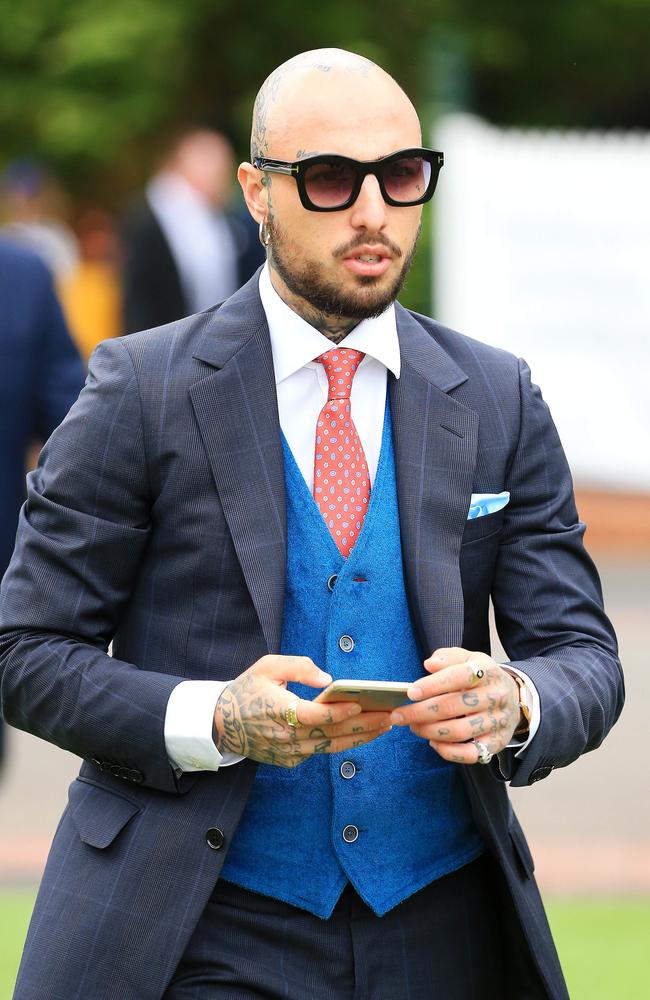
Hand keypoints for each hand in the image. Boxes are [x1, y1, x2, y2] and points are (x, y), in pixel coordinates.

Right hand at [214, 654, 391, 767]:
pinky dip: (343, 743)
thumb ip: (298, 667)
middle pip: (332, 734)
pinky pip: (321, 752)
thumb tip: (327, 679)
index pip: (316, 716)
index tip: (362, 702)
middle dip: (364, 725)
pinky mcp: (290, 761)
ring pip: (331, 747)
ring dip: (360, 737)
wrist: (221, 723)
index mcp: (279, 712)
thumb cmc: (247, 689)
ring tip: (386, 725)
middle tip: (392, 715)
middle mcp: (286, 738)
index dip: (341, 711)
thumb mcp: (267, 666)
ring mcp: (289, 753)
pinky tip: (363, 733)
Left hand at [390, 647, 519, 763]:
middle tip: (400, 715)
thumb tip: (429, 665)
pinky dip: (448, 752)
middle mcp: (495, 697)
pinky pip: (470, 754)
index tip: (410, 692)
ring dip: (430, 731)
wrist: (514, 698)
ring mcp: (497, 722)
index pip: (457, 677)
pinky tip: (433, 743)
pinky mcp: (496, 743)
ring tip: (414, 727)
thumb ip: (448, 658)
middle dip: (420, 712)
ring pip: (459, 731)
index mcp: (487, 672)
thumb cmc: (482, 678)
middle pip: (453, 706)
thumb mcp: (469, 659)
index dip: (432, 685)